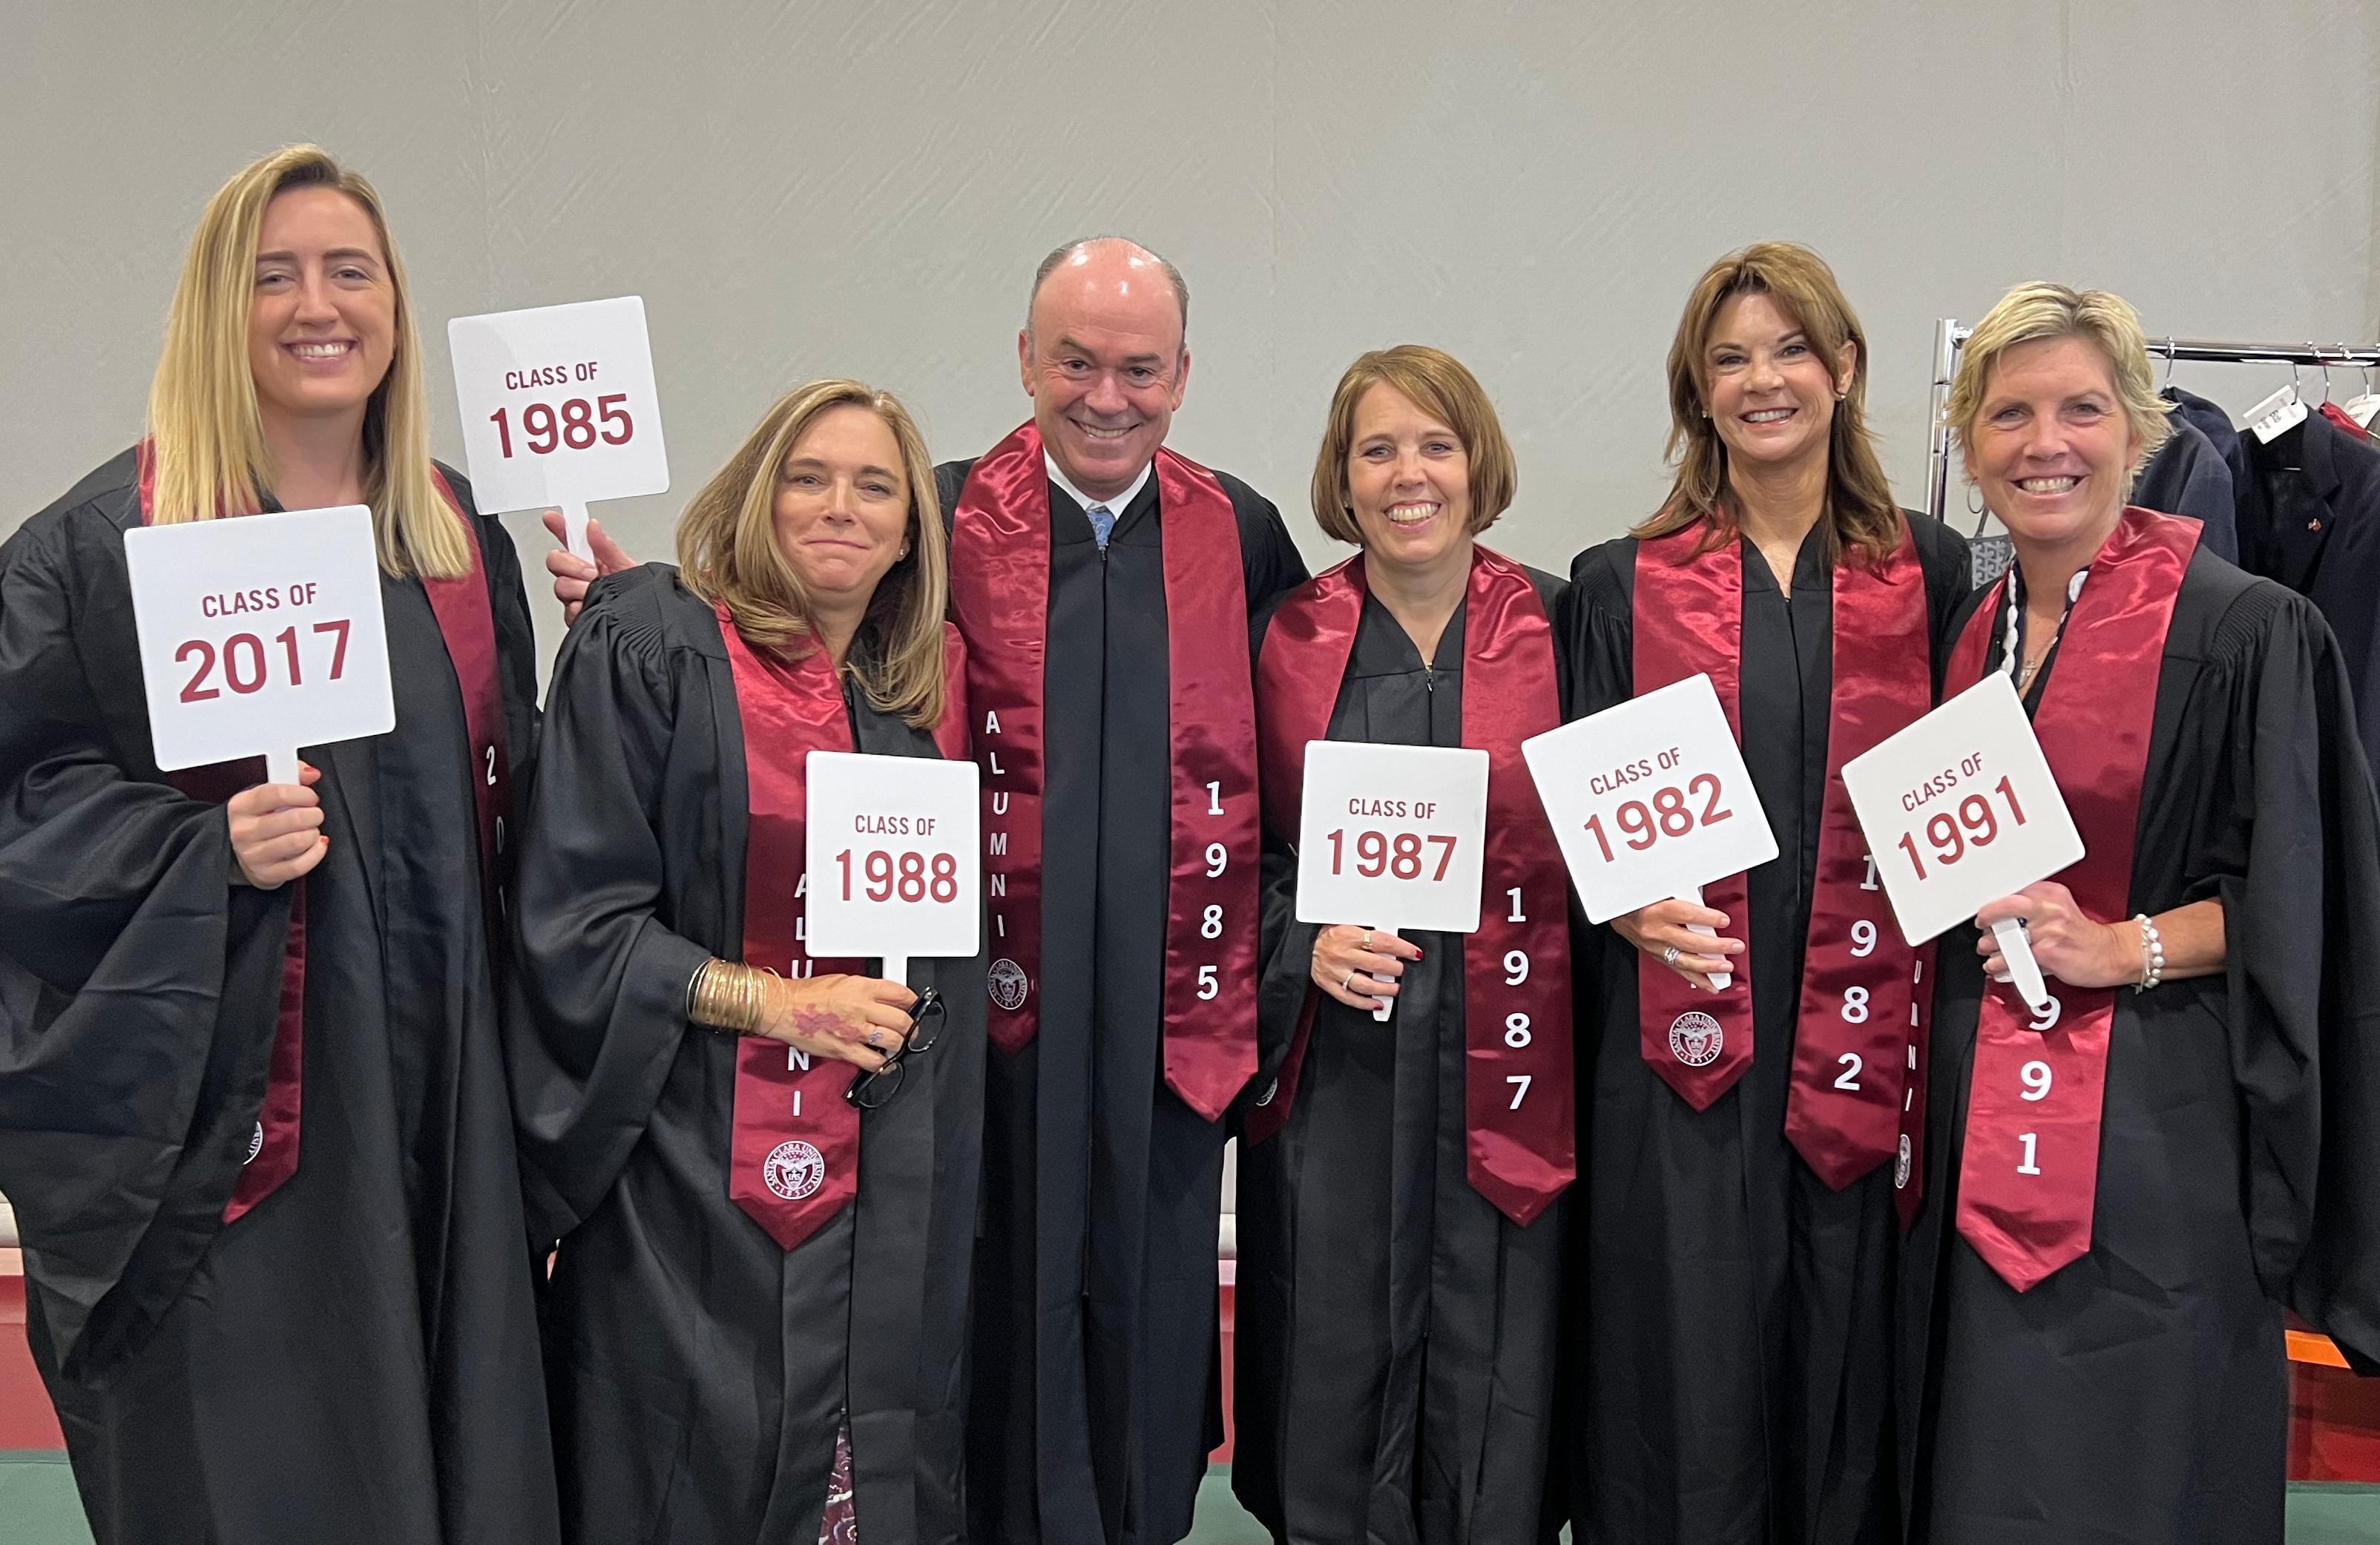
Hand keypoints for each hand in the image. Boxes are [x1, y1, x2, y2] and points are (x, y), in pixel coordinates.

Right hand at [227, 764, 326, 888]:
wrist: (241, 854)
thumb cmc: (259, 820)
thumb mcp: (266, 795)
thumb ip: (290, 777)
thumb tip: (310, 773)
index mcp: (241, 806)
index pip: (275, 793)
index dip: (301, 793)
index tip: (310, 796)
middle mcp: (243, 831)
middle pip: (291, 819)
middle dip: (313, 814)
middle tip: (314, 814)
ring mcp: (253, 855)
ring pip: (297, 842)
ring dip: (313, 833)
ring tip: (311, 829)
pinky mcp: (266, 874)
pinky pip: (299, 865)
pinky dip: (315, 853)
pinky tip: (316, 845)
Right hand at [541, 510, 634, 624]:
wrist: (641, 621)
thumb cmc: (636, 596)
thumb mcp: (627, 568)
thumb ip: (607, 548)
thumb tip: (593, 527)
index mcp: (591, 561)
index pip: (570, 540)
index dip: (559, 527)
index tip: (552, 518)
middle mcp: (579, 577)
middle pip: (556, 561)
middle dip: (573, 565)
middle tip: (592, 572)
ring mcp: (576, 596)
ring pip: (561, 585)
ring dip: (580, 588)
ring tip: (597, 591)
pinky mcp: (575, 616)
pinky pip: (569, 609)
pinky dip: (582, 607)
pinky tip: (592, 607)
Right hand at [756, 973, 917, 1070]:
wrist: (784, 1008)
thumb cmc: (807, 994)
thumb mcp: (843, 980)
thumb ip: (867, 990)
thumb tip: (885, 998)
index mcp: (862, 988)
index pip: (901, 994)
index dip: (912, 1002)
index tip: (913, 1006)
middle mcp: (861, 1008)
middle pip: (902, 1020)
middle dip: (911, 1027)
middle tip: (911, 1029)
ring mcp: (854, 1031)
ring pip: (893, 1041)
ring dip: (899, 1044)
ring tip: (898, 1044)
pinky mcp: (845, 1050)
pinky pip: (872, 1061)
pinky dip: (883, 1064)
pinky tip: (885, 1062)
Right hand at [1309, 924, 1420, 1011]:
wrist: (1307, 942)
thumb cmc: (1331, 932)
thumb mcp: (1350, 923)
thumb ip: (1370, 933)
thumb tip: (1395, 942)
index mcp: (1349, 935)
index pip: (1382, 942)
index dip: (1402, 949)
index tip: (1414, 953)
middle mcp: (1341, 953)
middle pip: (1375, 964)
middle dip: (1395, 969)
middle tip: (1404, 971)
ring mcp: (1334, 970)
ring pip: (1364, 984)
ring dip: (1383, 989)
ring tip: (1395, 989)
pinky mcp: (1328, 983)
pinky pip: (1349, 997)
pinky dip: (1365, 1003)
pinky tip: (1377, 1003)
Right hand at [1612, 897, 1742, 991]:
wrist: (1616, 912)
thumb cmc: (1638, 899)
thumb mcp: (1658, 891)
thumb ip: (1681, 897)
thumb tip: (1705, 904)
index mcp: (1655, 911)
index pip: (1687, 915)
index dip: (1708, 919)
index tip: (1724, 921)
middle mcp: (1654, 931)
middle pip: (1690, 942)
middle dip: (1716, 946)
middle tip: (1735, 946)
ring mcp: (1655, 947)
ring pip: (1685, 961)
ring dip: (1709, 966)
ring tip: (1726, 967)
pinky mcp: (1655, 956)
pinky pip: (1678, 969)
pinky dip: (1696, 979)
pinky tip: (1710, 984)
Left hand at [1976, 883, 2136, 988]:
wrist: (2110, 954)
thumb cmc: (2081, 935)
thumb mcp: (2060, 909)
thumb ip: (2033, 907)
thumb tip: (2000, 912)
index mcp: (2051, 894)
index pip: (2012, 891)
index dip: (1993, 904)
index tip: (1985, 913)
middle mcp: (2049, 909)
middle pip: (2006, 907)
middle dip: (1988, 919)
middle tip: (1984, 928)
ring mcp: (2048, 931)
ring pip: (2007, 937)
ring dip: (1991, 947)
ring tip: (1990, 952)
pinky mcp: (2048, 952)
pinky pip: (2015, 960)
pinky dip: (2002, 966)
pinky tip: (1998, 968)